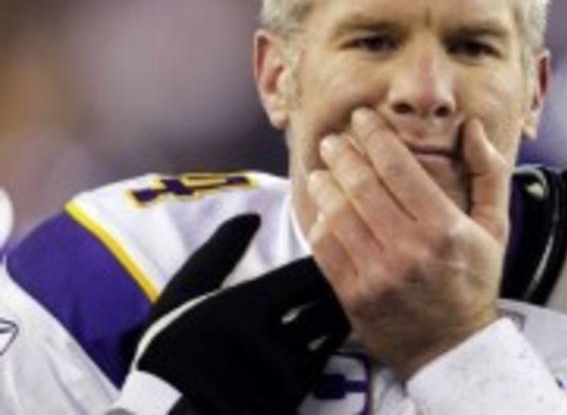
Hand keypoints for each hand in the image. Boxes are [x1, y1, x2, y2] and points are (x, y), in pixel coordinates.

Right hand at [128, 214, 349, 414]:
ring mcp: (282, 377)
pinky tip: (325, 340)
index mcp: (249, 306)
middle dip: (344, 290)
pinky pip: (318, 372)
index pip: (308, 276)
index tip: (341, 249)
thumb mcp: (186, 293)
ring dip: (341, 321)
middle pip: (327, 308)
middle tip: (361, 274)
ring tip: (350, 303)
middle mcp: (272, 340)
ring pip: (329, 340)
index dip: (328, 263)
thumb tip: (252, 216)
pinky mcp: (286, 404)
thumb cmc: (170, 348)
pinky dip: (326, 353)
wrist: (161, 413)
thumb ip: (220, 252)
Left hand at [308, 108, 509, 377]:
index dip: (375, 136)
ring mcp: (377, 275)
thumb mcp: (494, 227)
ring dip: (325, 183)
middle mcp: (408, 250)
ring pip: (338, 213)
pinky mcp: (353, 295)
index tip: (363, 119)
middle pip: (362, 185)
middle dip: (344, 154)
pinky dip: (318, 220)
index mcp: (443, 229)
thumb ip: (488, 173)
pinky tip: (321, 205)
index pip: (397, 168)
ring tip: (323, 168)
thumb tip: (473, 128)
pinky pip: (325, 247)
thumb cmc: (473, 281)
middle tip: (335, 140)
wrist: (452, 346)